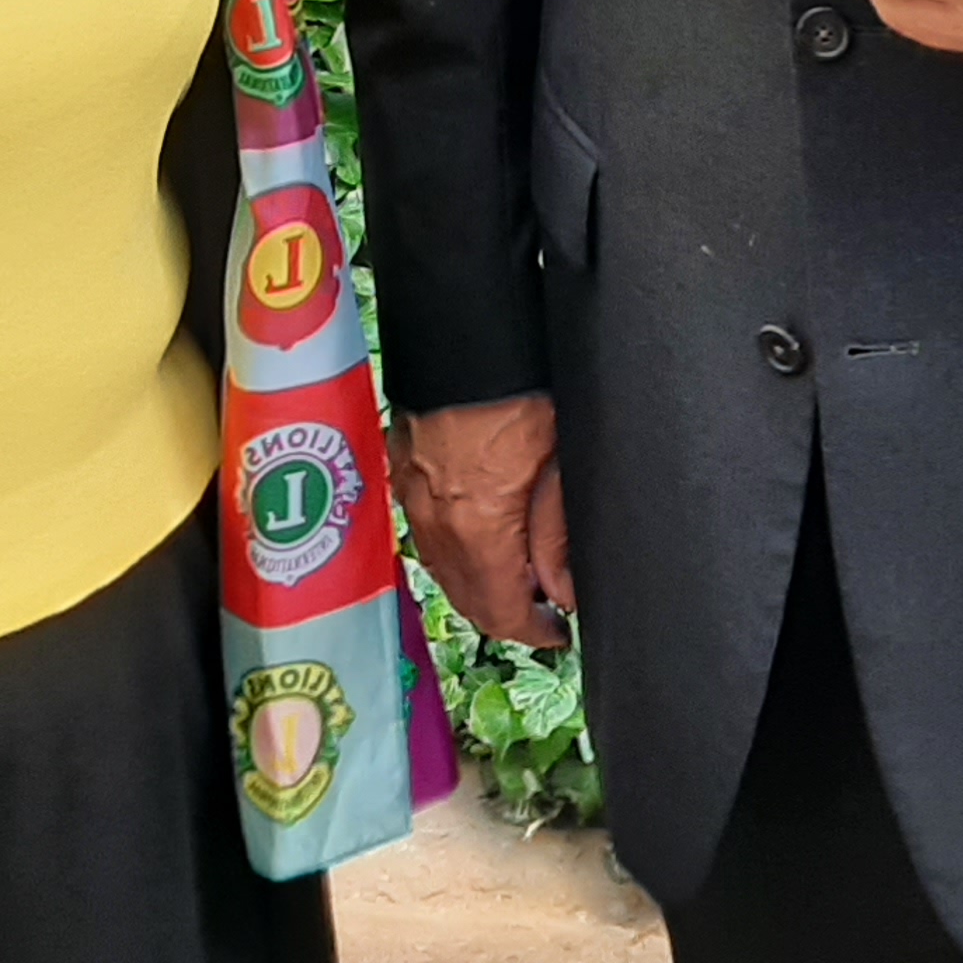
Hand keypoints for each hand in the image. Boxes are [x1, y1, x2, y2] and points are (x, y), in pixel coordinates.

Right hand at [392, 393, 574, 648]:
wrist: (463, 331)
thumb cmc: (517, 388)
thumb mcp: (557, 462)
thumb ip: (556, 536)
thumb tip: (561, 592)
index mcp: (476, 527)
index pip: (500, 611)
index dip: (534, 631)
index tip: (559, 632)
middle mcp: (435, 522)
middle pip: (468, 599)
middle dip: (507, 614)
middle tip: (545, 609)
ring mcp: (411, 497)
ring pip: (444, 570)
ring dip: (480, 585)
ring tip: (521, 573)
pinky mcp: (401, 472)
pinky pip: (427, 534)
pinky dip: (455, 551)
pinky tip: (482, 537)